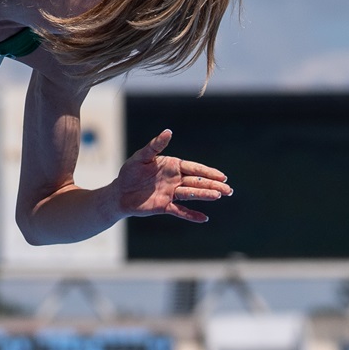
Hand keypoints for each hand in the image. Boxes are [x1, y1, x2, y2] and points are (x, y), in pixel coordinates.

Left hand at [115, 129, 231, 223]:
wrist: (119, 192)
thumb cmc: (130, 172)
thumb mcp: (141, 156)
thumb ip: (155, 145)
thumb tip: (168, 131)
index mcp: (172, 166)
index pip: (194, 168)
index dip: (208, 172)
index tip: (222, 176)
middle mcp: (175, 180)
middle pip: (197, 182)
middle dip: (213, 185)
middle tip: (228, 189)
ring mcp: (171, 193)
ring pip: (191, 194)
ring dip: (204, 195)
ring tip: (219, 196)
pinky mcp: (164, 206)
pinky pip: (180, 211)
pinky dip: (191, 215)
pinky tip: (204, 218)